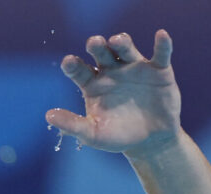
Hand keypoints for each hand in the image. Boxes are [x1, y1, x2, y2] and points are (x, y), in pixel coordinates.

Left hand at [46, 30, 180, 157]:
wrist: (150, 142)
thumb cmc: (118, 136)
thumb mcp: (93, 134)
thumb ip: (72, 125)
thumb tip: (48, 116)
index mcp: (92, 83)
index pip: (79, 70)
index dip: (72, 65)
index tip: (68, 62)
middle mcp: (111, 71)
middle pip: (101, 53)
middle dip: (97, 46)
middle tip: (93, 43)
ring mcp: (134, 67)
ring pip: (126, 48)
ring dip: (122, 42)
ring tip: (117, 41)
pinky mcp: (158, 70)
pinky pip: (160, 53)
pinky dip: (162, 44)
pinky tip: (161, 35)